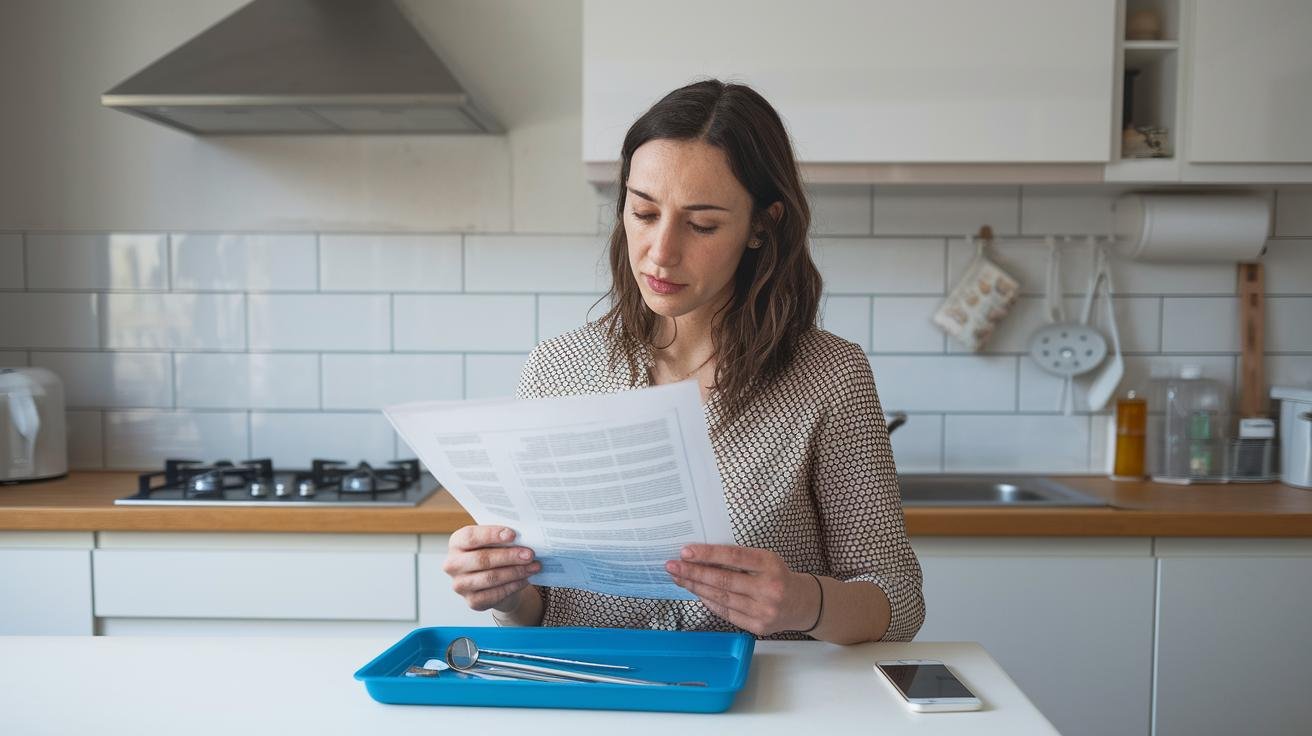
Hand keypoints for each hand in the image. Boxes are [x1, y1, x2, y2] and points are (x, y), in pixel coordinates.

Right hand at [442, 525, 540, 611]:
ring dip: (516, 572)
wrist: (492, 580)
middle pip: (482, 559)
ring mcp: (460, 585)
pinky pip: (495, 594)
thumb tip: (522, 537)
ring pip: (490, 578)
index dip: (491, 535)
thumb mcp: (493, 541)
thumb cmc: (492, 553)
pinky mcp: (472, 601)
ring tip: (533, 566)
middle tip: (529, 554)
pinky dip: (513, 585)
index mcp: (456, 543)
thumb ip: (501, 537)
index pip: (471, 537)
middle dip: (509, 556)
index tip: (513, 534)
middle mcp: (453, 564)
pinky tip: (525, 579)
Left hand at [665, 544, 819, 635]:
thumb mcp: (765, 559)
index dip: (707, 555)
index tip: (685, 552)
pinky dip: (709, 602)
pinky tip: (696, 593)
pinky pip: (726, 613)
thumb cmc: (778, 575)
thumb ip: (739, 559)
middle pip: (723, 581)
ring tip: (679, 578)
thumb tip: (701, 557)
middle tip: (672, 566)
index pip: (733, 558)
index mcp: (770, 564)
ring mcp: (763, 610)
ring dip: (696, 588)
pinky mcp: (757, 627)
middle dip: (694, 572)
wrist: (802, 604)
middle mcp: (768, 588)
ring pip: (721, 598)